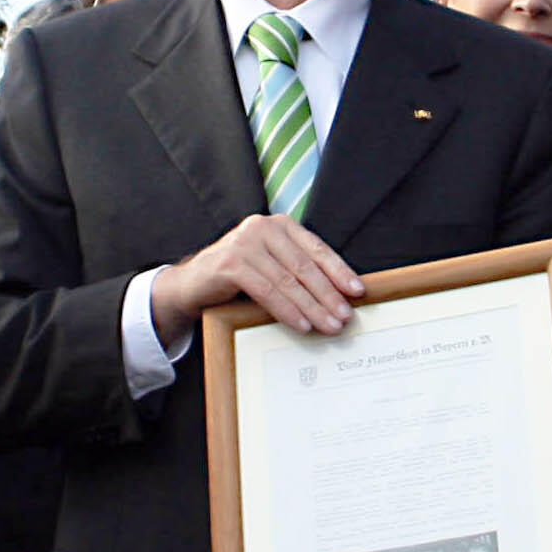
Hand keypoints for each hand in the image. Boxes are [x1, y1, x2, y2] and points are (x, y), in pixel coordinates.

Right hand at [150, 213, 363, 345]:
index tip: (358, 291)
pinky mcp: (230, 263)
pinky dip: (287, 310)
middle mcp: (264, 227)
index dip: (339, 271)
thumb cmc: (241, 276)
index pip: (317, 249)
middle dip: (328, 294)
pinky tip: (302, 325)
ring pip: (288, 281)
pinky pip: (267, 291)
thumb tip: (340, 295)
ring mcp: (245, 243)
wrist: (193, 282)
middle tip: (345, 316)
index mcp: (281, 225)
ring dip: (312, 307)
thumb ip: (299, 271)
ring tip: (329, 325)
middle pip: (304, 267)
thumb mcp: (273, 265)